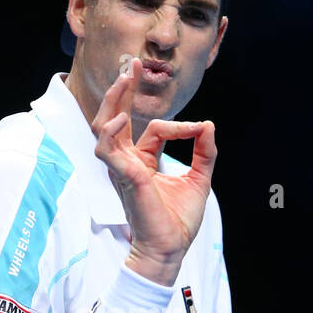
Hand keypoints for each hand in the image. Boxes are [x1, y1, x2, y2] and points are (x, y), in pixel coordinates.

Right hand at [91, 58, 216, 285]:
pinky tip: (120, 117)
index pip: (154, 129)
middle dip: (122, 90)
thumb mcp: (200, 178)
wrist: (171, 249)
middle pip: (116, 118)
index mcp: (142, 161)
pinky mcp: (124, 177)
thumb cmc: (178, 221)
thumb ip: (204, 150)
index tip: (200, 128)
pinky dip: (111, 132)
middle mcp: (128, 162)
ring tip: (122, 79)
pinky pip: (108, 150)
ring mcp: (122, 169)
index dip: (179, 125)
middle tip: (130, 63)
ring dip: (112, 102)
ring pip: (104, 128)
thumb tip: (208, 123)